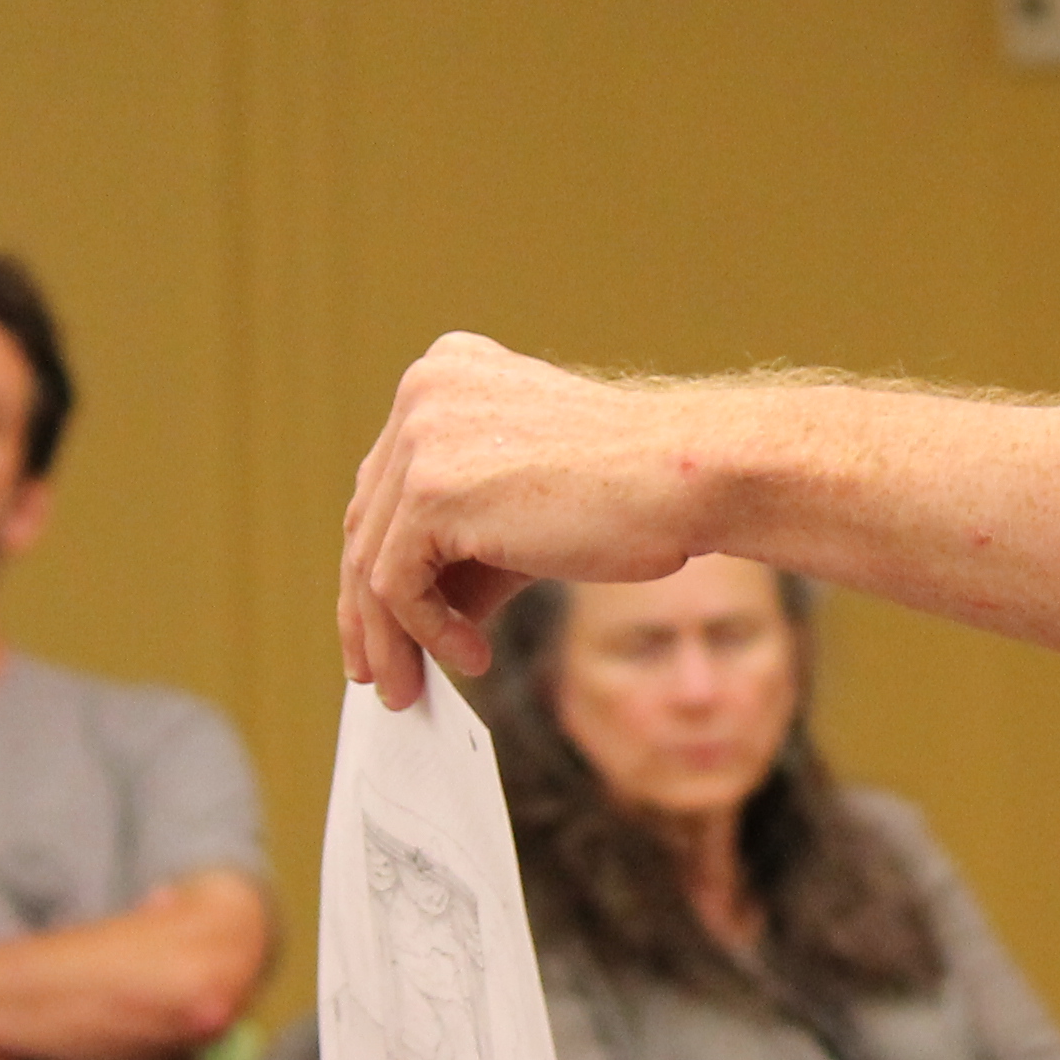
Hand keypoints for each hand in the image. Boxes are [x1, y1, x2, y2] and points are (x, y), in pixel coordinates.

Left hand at [337, 336, 719, 699]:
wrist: (691, 478)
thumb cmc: (630, 493)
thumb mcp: (523, 513)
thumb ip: (461, 546)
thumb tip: (411, 617)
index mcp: (445, 373)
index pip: (385, 485)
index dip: (377, 563)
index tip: (381, 628)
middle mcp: (422, 389)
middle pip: (367, 522)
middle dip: (369, 611)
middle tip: (381, 672)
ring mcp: (421, 434)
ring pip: (370, 560)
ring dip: (390, 637)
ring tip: (410, 687)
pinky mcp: (431, 489)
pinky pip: (396, 584)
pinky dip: (426, 632)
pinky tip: (471, 656)